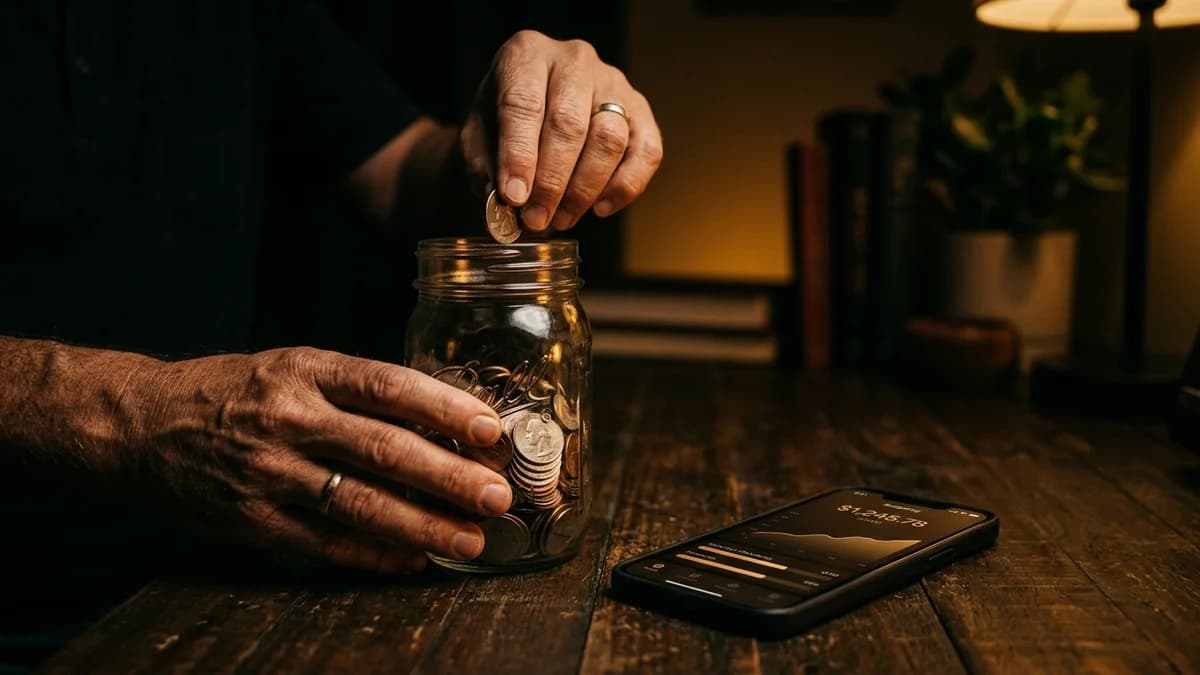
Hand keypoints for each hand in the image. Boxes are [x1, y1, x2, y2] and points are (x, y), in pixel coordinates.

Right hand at [130, 347, 510, 573]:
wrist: (143, 424)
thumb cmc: (234, 393)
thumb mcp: (292, 368)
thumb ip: (356, 391)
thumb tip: (440, 419)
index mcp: (304, 371)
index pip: (388, 386)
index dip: (444, 408)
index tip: (489, 429)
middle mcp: (288, 418)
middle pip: (383, 448)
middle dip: (448, 476)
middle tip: (497, 496)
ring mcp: (268, 472)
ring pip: (359, 503)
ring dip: (422, 525)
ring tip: (469, 539)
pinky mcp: (251, 520)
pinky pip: (323, 543)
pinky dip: (372, 554)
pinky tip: (412, 559)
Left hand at [461, 30, 662, 232]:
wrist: (531, 117)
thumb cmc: (500, 126)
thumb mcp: (477, 141)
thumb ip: (488, 170)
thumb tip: (509, 206)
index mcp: (526, 54)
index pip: (523, 103)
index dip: (519, 155)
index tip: (514, 197)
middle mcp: (573, 59)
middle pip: (569, 124)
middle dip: (552, 181)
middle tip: (537, 219)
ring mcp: (612, 82)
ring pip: (609, 139)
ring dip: (584, 190)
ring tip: (561, 219)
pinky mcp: (640, 110)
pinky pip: (646, 151)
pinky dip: (626, 186)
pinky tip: (600, 208)